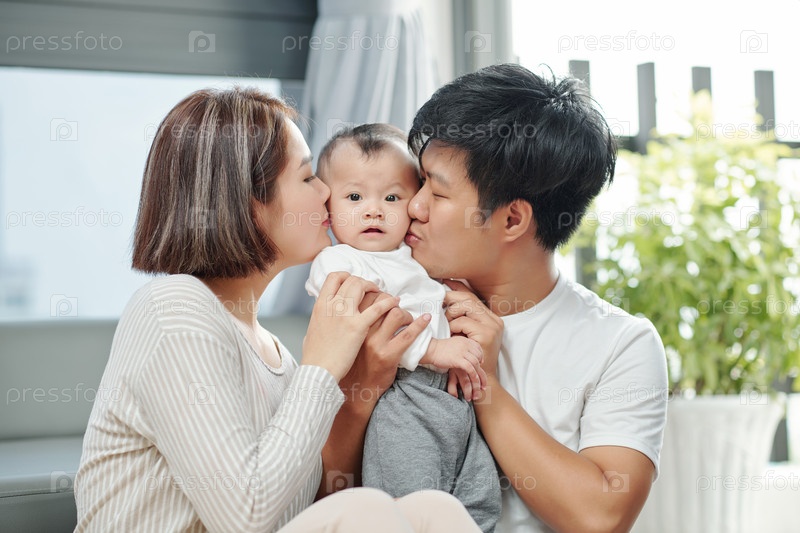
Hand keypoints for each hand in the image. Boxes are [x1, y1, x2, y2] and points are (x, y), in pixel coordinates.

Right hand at [302, 272, 399, 380]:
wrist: (318, 372)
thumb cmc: (315, 357)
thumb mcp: (312, 330)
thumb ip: (320, 319)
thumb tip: (322, 316)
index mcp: (320, 306)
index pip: (334, 277)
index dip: (347, 276)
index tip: (355, 283)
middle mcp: (332, 306)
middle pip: (352, 280)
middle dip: (365, 283)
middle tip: (372, 290)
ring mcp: (345, 315)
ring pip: (363, 287)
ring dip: (376, 288)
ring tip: (383, 295)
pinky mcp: (358, 327)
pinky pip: (378, 308)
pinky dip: (389, 302)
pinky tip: (395, 302)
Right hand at [340, 293, 430, 409]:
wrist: (358, 388)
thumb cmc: (355, 363)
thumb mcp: (350, 340)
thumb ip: (357, 323)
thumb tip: (369, 303)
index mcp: (352, 327)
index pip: (365, 298)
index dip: (379, 294)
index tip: (385, 299)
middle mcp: (362, 333)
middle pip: (381, 302)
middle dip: (392, 302)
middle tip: (397, 308)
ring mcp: (376, 344)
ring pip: (395, 314)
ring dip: (405, 314)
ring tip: (407, 320)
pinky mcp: (389, 355)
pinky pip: (408, 334)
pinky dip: (420, 324)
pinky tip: (426, 319)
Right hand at [424, 337, 486, 400]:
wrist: (431, 349)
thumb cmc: (439, 348)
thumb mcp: (454, 344)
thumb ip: (462, 347)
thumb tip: (468, 355)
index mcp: (465, 341)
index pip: (478, 349)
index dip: (481, 357)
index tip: (481, 364)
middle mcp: (466, 345)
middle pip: (479, 358)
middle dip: (482, 371)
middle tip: (483, 381)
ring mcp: (463, 352)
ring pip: (476, 365)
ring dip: (479, 378)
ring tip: (479, 388)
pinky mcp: (459, 359)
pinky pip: (470, 369)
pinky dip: (474, 377)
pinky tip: (474, 383)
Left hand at [443, 279, 503, 377]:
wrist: (481, 379)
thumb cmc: (469, 356)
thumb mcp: (465, 334)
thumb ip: (460, 318)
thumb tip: (445, 299)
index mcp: (491, 317)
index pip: (473, 296)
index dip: (458, 288)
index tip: (444, 281)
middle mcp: (494, 319)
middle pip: (469, 299)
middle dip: (450, 298)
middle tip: (437, 301)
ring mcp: (492, 326)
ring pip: (466, 308)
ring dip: (451, 314)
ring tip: (446, 324)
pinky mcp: (487, 334)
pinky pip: (463, 322)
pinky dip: (454, 326)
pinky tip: (452, 333)